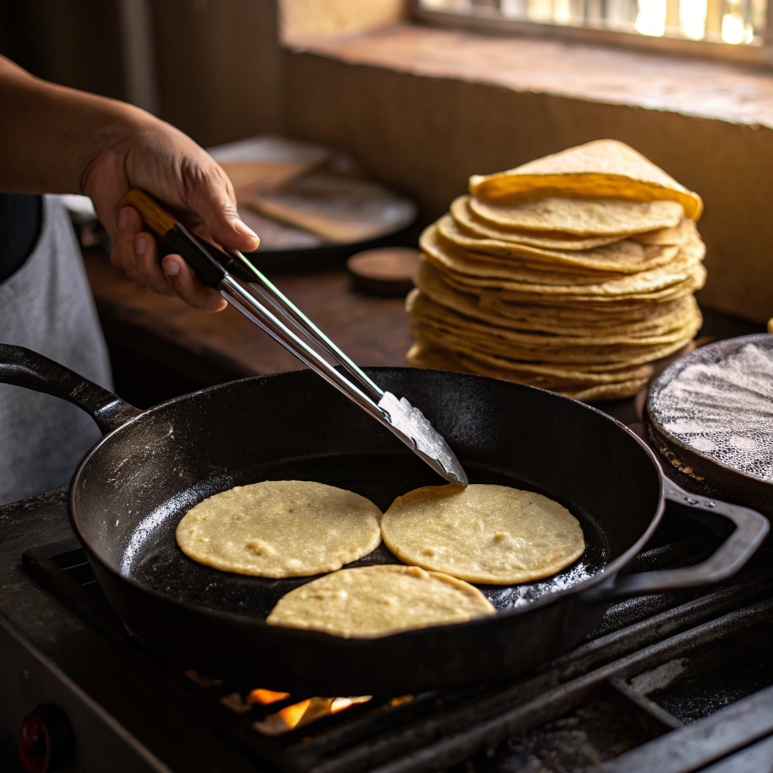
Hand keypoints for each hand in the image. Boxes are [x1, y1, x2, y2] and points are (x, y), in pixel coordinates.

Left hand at [82, 110, 259, 310]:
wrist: (114, 143)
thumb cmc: (165, 154)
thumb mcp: (201, 180)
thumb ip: (222, 215)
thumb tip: (252, 243)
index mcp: (217, 235)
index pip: (227, 277)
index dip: (222, 291)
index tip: (216, 295)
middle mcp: (191, 250)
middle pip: (192, 292)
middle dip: (181, 281)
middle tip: (171, 260)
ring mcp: (161, 252)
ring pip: (157, 283)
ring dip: (145, 257)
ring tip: (140, 222)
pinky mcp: (132, 250)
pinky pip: (130, 267)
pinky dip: (126, 244)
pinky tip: (128, 214)